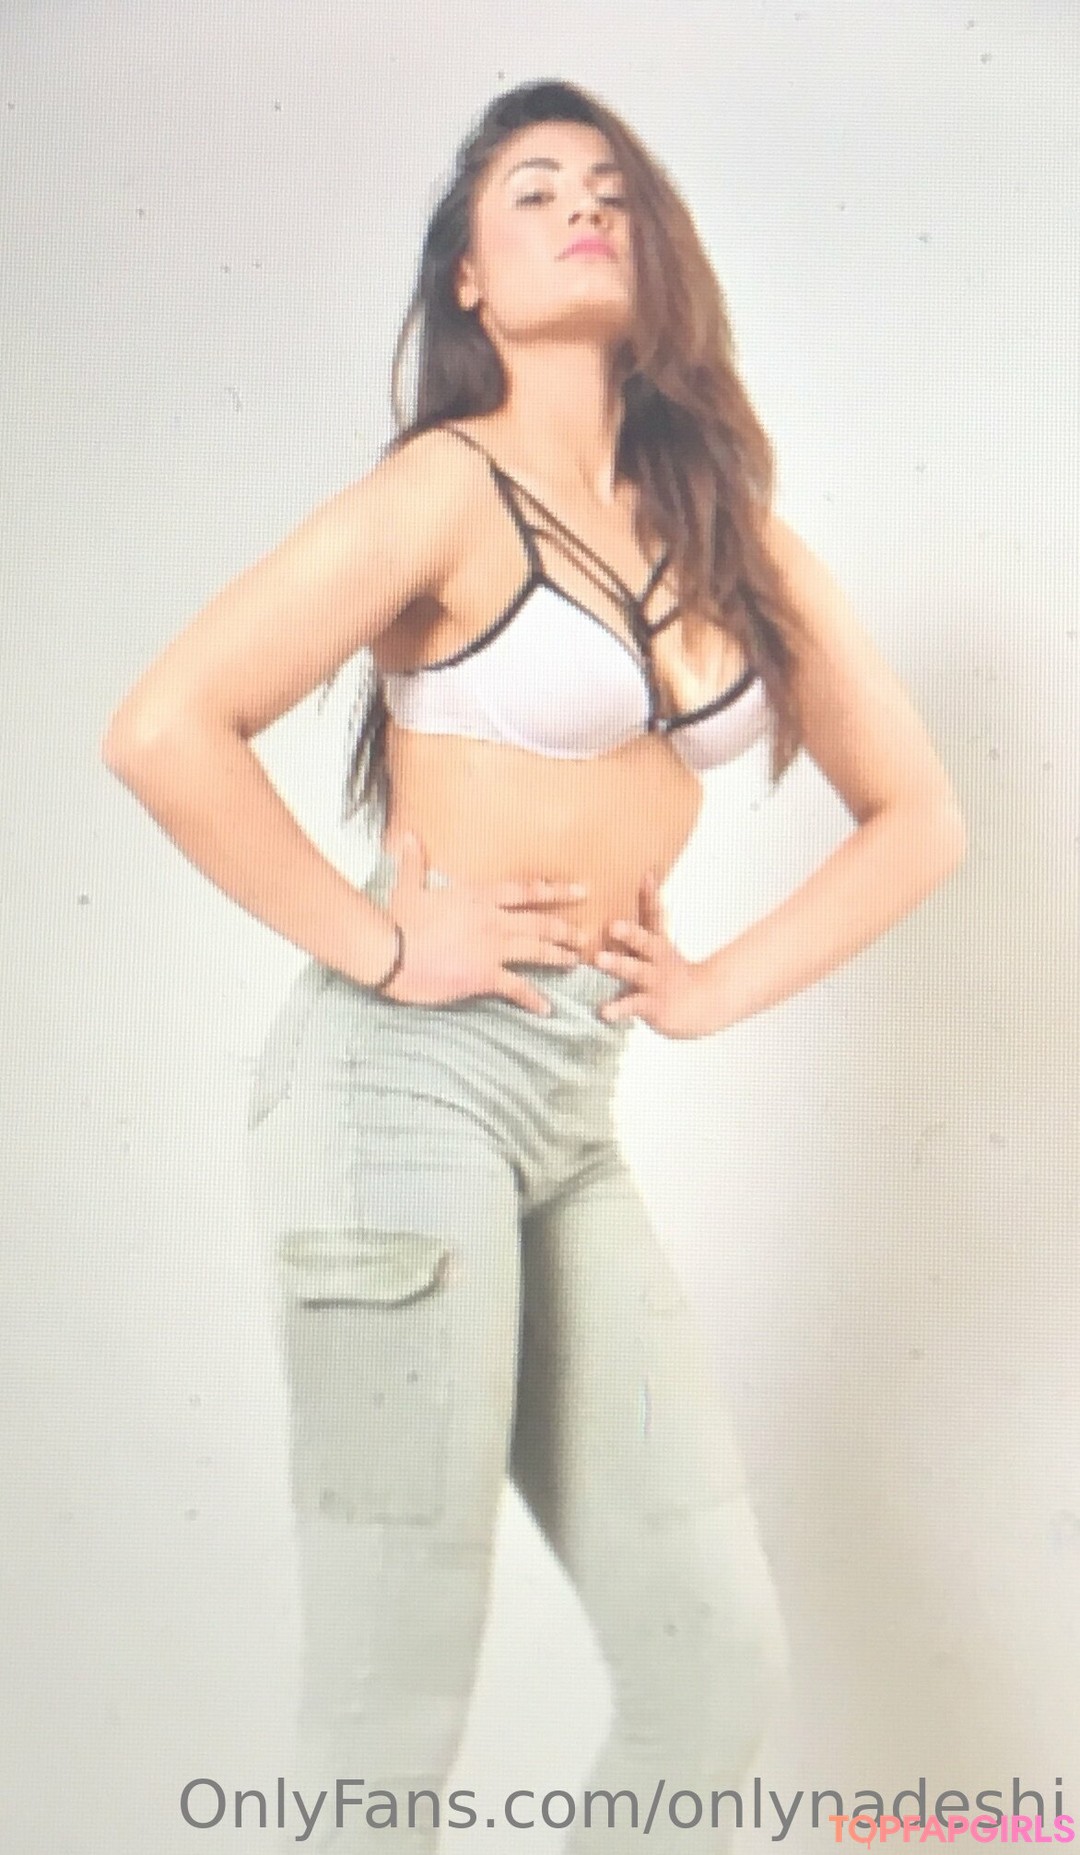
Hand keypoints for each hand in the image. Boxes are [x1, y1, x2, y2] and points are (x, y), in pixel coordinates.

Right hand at [374, 832, 588, 1015]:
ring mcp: (492, 949)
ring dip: (559, 956)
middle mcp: (493, 920)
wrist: (390, 952)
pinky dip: (533, 999)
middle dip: (565, 928)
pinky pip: (517, 988)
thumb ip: (414, 863)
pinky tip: (546, 1009)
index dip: (555, 890)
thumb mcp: (408, 887)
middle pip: (540, 922)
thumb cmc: (397, 919)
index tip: (579, 890)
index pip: (525, 891)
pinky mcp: (484, 976)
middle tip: (585, 934)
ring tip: (576, 962)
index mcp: (478, 896)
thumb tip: (408, 837)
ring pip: (537, 951)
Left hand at [594, 868, 716, 1037]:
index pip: (655, 914)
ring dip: (618, 965)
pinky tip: (604, 1011)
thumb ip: (642, 925)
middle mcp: (657, 958)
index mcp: (657, 942)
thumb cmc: (670, 973)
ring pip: (635, 971)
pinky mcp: (651, 1005)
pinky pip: (632, 1006)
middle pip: (645, 941)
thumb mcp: (657, 947)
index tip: (646, 875)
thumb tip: (635, 886)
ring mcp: (654, 982)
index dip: (651, 895)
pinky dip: (618, 1009)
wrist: (702, 1004)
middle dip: (630, 932)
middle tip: (613, 925)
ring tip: (600, 960)